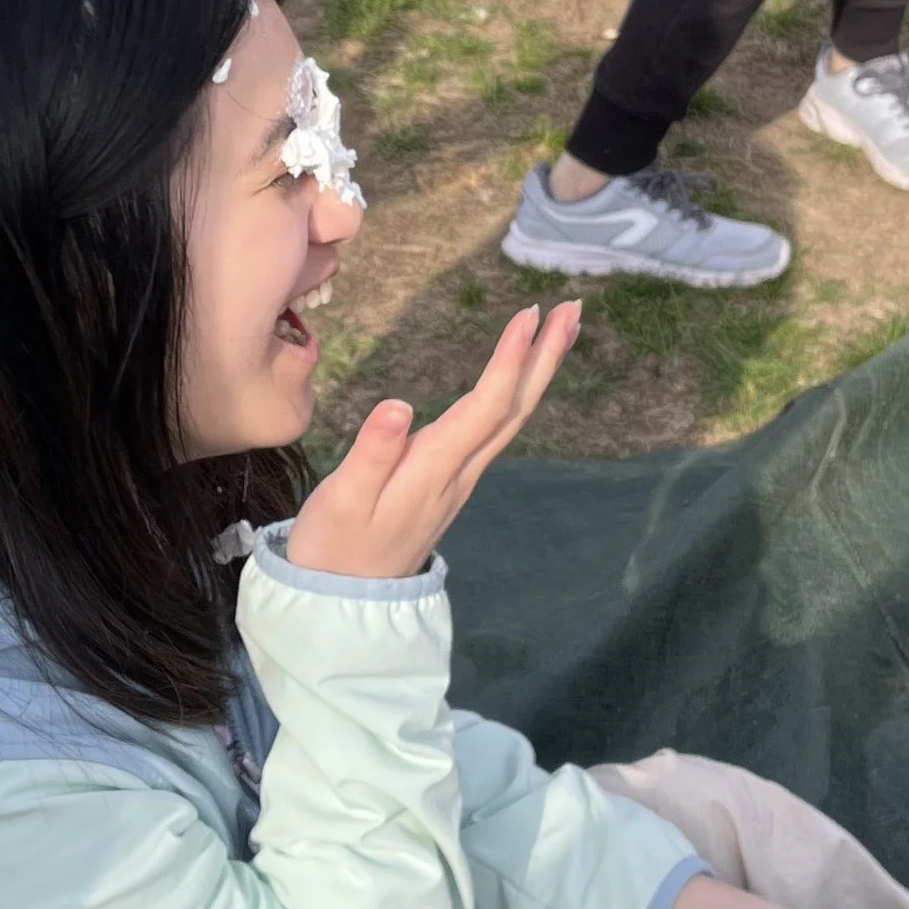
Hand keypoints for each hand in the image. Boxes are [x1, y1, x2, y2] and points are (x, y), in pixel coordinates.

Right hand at [286, 301, 578, 578]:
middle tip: (573, 307)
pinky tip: (519, 378)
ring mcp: (461, 480)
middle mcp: (460, 472)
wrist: (345, 601)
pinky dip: (516, 393)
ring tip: (560, 330)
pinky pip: (497, 429)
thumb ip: (371, 454)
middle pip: (515, 408)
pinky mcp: (452, 483)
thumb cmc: (335, 546)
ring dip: (538, 372)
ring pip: (511, 419)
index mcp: (434, 468)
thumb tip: (399, 405)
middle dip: (545, 357)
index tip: (528, 313)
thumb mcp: (343, 501)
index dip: (510, 359)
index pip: (486, 405)